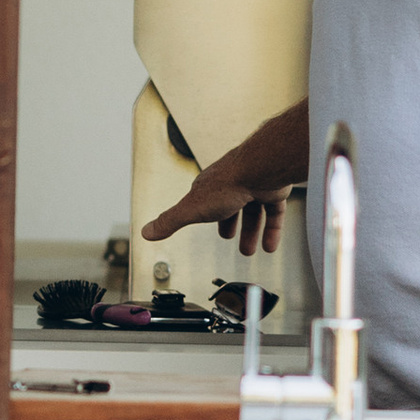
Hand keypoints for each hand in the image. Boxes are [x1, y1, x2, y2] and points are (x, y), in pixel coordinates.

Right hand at [141, 150, 292, 259]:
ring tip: (250, 250)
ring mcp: (254, 185)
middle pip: (230, 206)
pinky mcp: (273, 190)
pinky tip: (270, 245)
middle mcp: (231, 183)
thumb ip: (170, 221)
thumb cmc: (228, 183)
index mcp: (209, 186)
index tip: (201, 221)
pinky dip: (271, 230)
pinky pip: (273, 212)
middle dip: (229, 224)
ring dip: (251, 232)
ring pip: (253, 210)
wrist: (262, 169)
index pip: (203, 200)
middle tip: (229, 238)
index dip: (202, 212)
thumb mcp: (192, 209)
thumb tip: (146, 232)